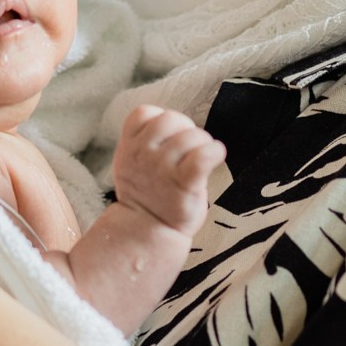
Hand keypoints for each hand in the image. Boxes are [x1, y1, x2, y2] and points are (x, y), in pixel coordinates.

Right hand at [112, 104, 224, 235]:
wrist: (146, 232)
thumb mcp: (133, 163)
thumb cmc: (148, 194)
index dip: (160, 118)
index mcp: (129, 147)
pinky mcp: (183, 183)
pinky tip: (216, 156)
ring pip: (190, 135)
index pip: (144, 112)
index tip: (168, 138)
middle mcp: (143, 154)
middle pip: (171, 118)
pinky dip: (214, 152)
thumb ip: (146, 140)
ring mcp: (162, 168)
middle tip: (190, 150)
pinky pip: (202, 156)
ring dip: (203, 142)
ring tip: (202, 159)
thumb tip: (177, 123)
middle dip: (186, 129)